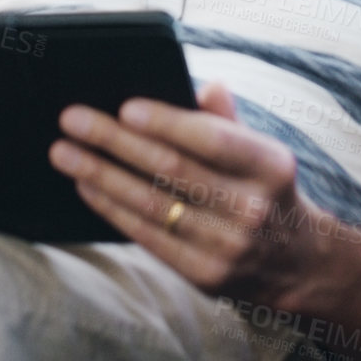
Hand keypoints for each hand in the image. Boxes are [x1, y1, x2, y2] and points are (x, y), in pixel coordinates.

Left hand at [48, 80, 335, 304]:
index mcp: (270, 166)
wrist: (297, 263)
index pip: (212, 140)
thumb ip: (227, 120)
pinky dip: (111, 208)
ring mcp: (228, 246)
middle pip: (171, 170)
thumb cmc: (262, 189)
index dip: (167, 123)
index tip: (125, 108)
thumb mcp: (260, 151)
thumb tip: (203, 86)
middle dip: (114, 142)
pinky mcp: (205, 274)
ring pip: (151, 204)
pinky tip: (84, 185)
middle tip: (71, 119)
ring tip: (63, 152)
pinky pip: (146, 236)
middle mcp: (251, 208)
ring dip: (100, 175)